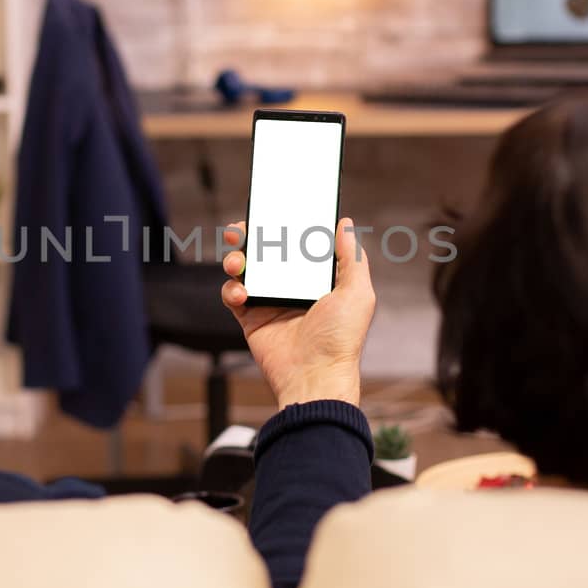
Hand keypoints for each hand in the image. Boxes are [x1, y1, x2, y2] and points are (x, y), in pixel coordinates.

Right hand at [220, 217, 375, 409]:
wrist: (314, 377)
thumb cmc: (340, 339)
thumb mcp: (357, 292)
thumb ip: (351, 257)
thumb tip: (346, 223)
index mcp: (317, 278)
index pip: (297, 244)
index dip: (284, 226)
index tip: (273, 209)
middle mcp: (292, 287)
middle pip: (266, 252)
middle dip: (251, 237)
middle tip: (242, 230)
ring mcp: (270, 301)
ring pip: (245, 269)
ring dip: (236, 259)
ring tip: (237, 262)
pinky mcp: (251, 319)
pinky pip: (232, 295)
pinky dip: (231, 288)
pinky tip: (241, 292)